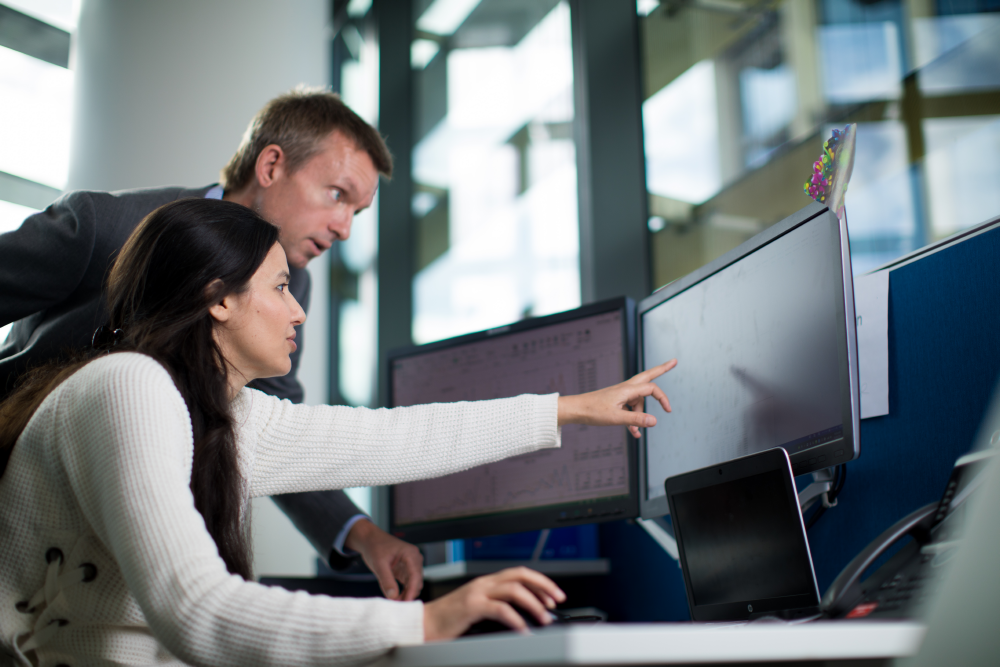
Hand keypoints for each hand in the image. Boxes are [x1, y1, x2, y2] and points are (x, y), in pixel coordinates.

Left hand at [344, 519, 423, 600]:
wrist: (370, 540)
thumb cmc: (375, 546)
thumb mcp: (379, 564)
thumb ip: (386, 580)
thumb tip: (393, 597)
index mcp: (410, 554)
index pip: (415, 576)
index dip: (412, 591)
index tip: (406, 604)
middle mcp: (414, 559)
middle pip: (417, 581)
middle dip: (408, 594)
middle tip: (397, 606)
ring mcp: (411, 565)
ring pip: (413, 584)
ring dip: (406, 594)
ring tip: (394, 603)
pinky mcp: (405, 570)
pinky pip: (407, 584)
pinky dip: (403, 591)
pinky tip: (395, 598)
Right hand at [423, 567, 565, 640]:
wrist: (423, 625)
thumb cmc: (448, 620)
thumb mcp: (477, 609)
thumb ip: (496, 606)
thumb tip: (523, 616)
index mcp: (486, 582)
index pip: (519, 574)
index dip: (540, 582)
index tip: (554, 596)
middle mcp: (483, 583)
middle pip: (520, 575)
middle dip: (543, 586)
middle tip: (557, 600)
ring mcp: (477, 593)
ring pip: (514, 589)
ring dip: (533, 603)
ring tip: (543, 618)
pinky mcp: (471, 606)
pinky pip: (500, 609)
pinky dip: (516, 619)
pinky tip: (523, 630)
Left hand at [557, 359, 676, 438]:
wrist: (576, 410)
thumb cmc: (593, 411)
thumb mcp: (616, 418)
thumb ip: (636, 420)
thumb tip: (655, 421)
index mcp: (627, 389)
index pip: (651, 388)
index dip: (662, 398)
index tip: (668, 410)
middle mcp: (625, 389)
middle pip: (648, 377)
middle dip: (661, 370)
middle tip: (674, 362)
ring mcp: (621, 394)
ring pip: (638, 402)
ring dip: (640, 416)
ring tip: (635, 431)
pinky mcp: (616, 401)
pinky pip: (630, 409)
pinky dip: (633, 420)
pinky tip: (634, 433)